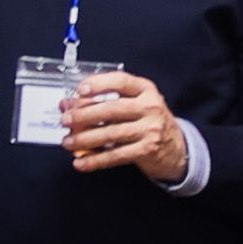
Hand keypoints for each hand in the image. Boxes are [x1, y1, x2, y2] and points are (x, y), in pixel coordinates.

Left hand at [65, 69, 186, 181]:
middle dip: (83, 115)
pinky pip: (115, 156)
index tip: (80, 90)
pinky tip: (81, 162)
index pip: (120, 81)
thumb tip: (70, 105)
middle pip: (111, 109)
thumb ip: (107, 101)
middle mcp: (150, 107)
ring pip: (110, 134)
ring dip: (84, 139)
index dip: (99, 84)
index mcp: (145, 90)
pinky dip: (95, 160)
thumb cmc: (149, 121)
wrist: (176, 147)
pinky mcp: (147, 150)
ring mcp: (150, 129)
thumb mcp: (136, 103)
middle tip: (65, 120)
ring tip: (68, 142)